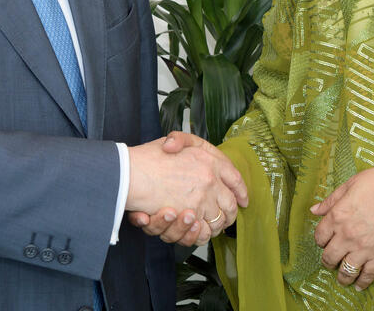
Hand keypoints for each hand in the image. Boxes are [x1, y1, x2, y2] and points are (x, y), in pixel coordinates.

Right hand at [127, 131, 247, 243]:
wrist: (130, 174)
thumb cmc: (147, 158)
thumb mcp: (170, 140)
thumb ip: (182, 141)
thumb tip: (183, 149)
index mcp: (209, 160)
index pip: (235, 178)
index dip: (241, 191)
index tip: (243, 199)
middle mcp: (210, 180)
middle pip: (230, 205)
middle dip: (229, 214)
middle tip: (224, 218)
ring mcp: (201, 200)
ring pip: (217, 221)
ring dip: (213, 226)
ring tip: (203, 224)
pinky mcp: (190, 217)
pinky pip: (203, 233)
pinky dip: (199, 234)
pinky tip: (193, 229)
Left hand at [311, 161, 373, 290]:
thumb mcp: (353, 183)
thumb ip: (332, 199)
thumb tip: (314, 210)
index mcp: (338, 215)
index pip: (320, 236)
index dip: (320, 240)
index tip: (324, 240)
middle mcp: (347, 235)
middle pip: (329, 257)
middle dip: (328, 261)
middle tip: (331, 261)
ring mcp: (364, 247)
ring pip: (346, 270)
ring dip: (342, 276)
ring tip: (343, 278)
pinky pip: (368, 274)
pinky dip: (363, 282)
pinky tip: (359, 286)